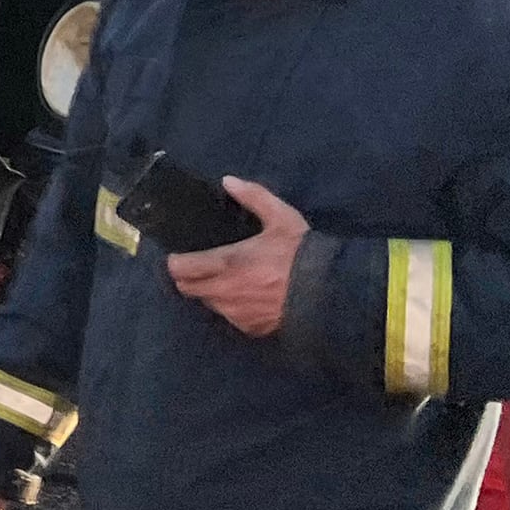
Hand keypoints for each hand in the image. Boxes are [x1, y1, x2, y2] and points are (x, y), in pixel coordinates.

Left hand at [165, 178, 307, 337]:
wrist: (332, 293)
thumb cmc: (302, 253)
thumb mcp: (281, 218)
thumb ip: (253, 197)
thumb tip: (228, 180)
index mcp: (227, 263)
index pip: (179, 269)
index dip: (176, 262)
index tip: (181, 256)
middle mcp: (224, 292)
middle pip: (187, 289)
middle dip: (189, 278)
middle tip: (201, 267)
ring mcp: (237, 314)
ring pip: (209, 304)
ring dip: (212, 293)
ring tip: (228, 279)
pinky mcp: (251, 329)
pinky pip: (232, 318)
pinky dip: (234, 308)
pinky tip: (249, 296)